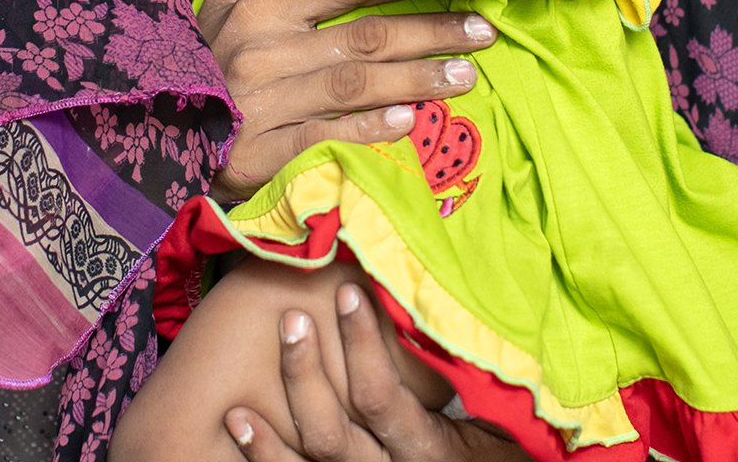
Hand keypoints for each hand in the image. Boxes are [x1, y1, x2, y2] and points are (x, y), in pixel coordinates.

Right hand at [197, 0, 495, 203]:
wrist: (156, 135)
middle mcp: (265, 47)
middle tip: (484, 32)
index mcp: (261, 7)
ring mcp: (263, 98)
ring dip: (416, 79)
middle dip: (430, 32)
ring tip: (465, 77)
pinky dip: (369, 128)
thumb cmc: (201, 60)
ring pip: (355, 82)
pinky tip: (411, 124)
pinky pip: (326, 133)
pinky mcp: (261, 147)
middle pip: (364, 34)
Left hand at [223, 284, 530, 461]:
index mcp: (427, 452)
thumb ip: (470, 380)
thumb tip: (464, 315)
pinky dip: (263, 454)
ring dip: (276, 417)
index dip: (360, 345)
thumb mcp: (499, 424)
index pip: (380, 399)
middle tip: (292, 318)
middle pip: (331, 433)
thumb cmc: (498, 455)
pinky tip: (237, 421)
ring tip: (252, 374)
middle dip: (304, 374)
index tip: (345, 292)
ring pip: (310, 458)